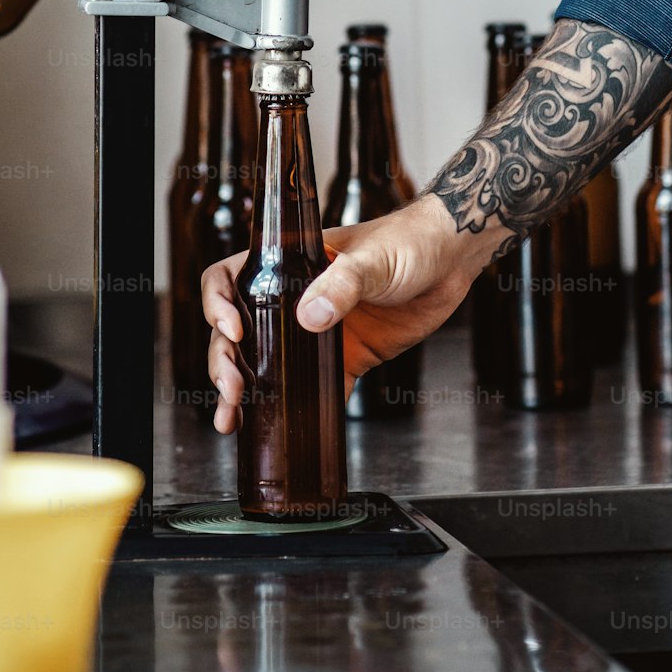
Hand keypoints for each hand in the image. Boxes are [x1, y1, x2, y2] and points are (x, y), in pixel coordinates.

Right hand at [201, 195, 486, 432]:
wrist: (453, 260)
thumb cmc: (410, 241)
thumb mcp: (372, 259)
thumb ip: (342, 284)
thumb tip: (309, 317)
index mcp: (291, 264)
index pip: (231, 278)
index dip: (218, 305)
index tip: (232, 332)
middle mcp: (296, 298)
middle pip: (239, 331)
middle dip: (225, 362)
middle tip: (232, 389)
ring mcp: (319, 331)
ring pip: (268, 364)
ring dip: (248, 391)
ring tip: (232, 418)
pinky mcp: (347, 356)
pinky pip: (316, 388)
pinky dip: (300, 410)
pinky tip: (284, 430)